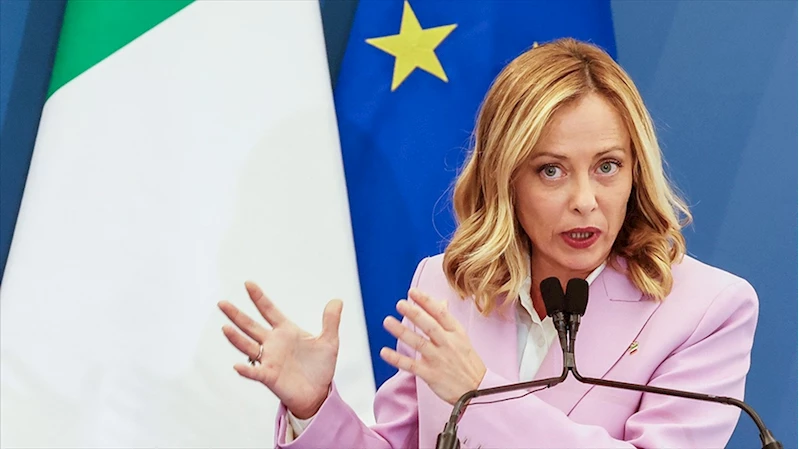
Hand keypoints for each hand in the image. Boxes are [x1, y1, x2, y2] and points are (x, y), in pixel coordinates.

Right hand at [218, 281, 341, 417]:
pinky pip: (255, 372)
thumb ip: (331, 321)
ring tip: (225, 327)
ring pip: (248, 346)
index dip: (259, 298)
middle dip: (237, 315)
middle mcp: (273, 343)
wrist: (318, 393)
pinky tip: (237, 366)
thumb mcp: (329, 341)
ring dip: (236, 338)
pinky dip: (246, 370)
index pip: (269, 310)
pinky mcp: (269, 376)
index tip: (248, 284)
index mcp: (286, 331)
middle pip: (251, 326)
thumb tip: (337, 300)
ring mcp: (269, 359)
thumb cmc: (320, 367)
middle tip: (222, 303)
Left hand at [380, 288, 485, 404]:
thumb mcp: (462, 339)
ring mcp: (439, 359)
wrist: (478, 391)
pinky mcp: (431, 375)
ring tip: (388, 321)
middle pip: (429, 326)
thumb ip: (448, 322)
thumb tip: (440, 302)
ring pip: (418, 343)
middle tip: (400, 304)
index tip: (413, 292)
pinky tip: (384, 352)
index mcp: (457, 334)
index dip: (426, 301)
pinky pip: (411, 365)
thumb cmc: (468, 363)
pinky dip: (397, 359)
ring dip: (402, 331)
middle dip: (414, 313)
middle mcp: (448, 344)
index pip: (441, 313)